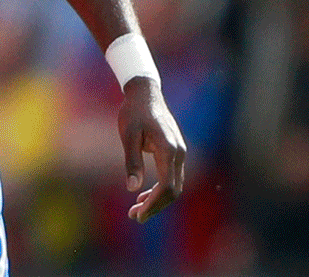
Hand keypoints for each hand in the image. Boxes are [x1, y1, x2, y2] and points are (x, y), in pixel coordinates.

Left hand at [118, 77, 185, 223]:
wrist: (145, 93)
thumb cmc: (134, 112)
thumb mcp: (128, 135)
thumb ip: (132, 161)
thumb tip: (132, 188)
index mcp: (168, 149)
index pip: (167, 186)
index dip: (153, 204)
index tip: (137, 214)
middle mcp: (179, 153)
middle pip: (174, 191)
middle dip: (155, 206)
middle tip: (134, 216)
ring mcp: (180, 152)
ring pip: (175, 186)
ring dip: (158, 200)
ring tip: (137, 209)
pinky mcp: (176, 152)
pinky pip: (172, 177)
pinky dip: (160, 189)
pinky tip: (143, 194)